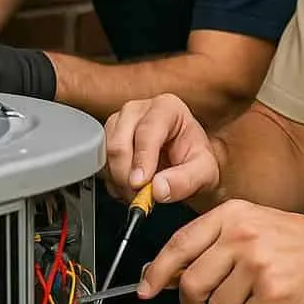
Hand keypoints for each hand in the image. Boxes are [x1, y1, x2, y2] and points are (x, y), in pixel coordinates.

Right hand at [104, 93, 219, 205]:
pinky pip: (99, 162)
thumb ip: (186, 181)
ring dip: (118, 180)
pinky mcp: (107, 139)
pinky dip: (112, 181)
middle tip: (140, 195)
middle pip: (119, 142)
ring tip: (139, 192)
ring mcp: (119, 122)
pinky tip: (130, 187)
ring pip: (105, 153)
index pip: (147, 131)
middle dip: (127, 175)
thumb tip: (158, 189)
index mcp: (167, 108)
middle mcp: (139, 110)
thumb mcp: (204, 173)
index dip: (142, 159)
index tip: (140, 184)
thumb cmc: (197, 163)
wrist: (188, 167)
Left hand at [139, 199, 303, 303]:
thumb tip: (165, 276)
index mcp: (231, 215)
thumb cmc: (292, 242)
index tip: (145, 290)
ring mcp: (258, 264)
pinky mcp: (273, 293)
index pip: (179, 244)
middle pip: (192, 283)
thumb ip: (210, 244)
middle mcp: (242, 235)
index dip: (156, 271)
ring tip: (251, 298)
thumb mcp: (250, 225)